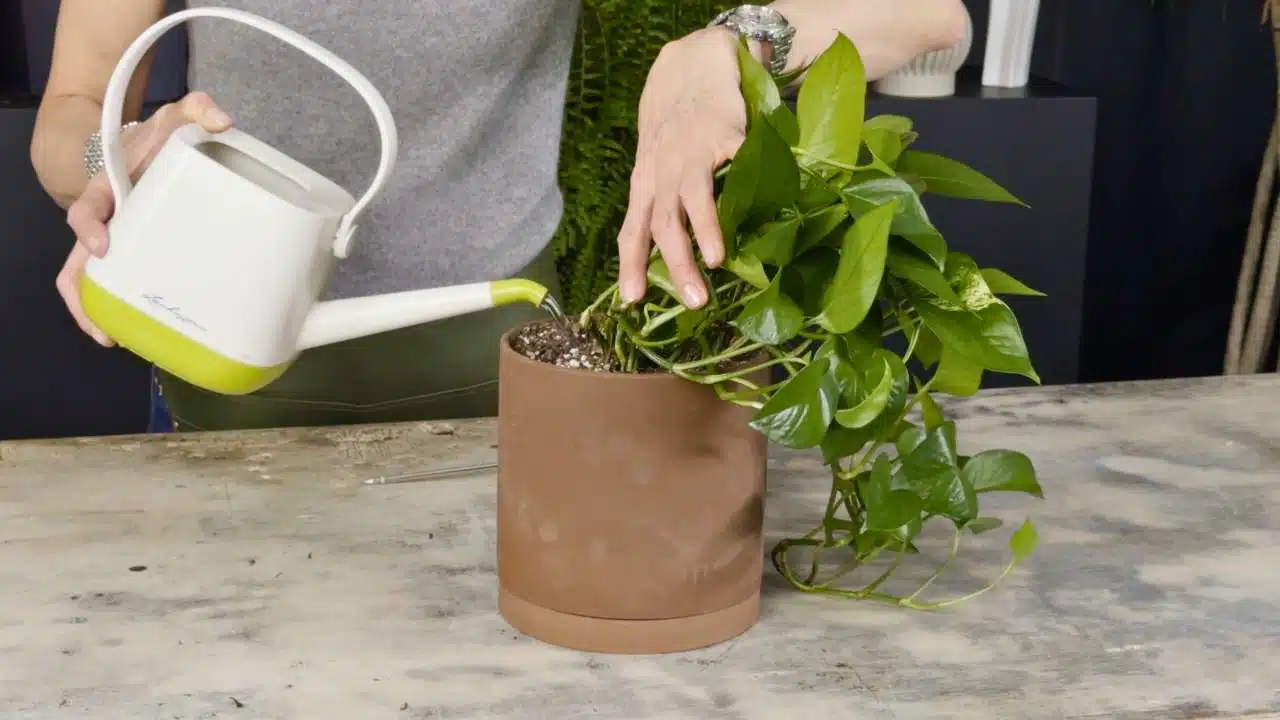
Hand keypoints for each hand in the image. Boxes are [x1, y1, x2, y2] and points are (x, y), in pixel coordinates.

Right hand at [57, 91, 232, 345]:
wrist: (158, 143)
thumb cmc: (163, 135)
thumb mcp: (178, 117)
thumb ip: (197, 110)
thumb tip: (221, 120)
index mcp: (107, 188)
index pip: (85, 208)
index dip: (87, 227)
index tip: (101, 245)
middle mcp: (106, 220)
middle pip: (77, 263)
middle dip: (84, 297)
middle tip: (103, 329)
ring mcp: (119, 240)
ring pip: (92, 280)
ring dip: (99, 311)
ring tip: (117, 340)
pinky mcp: (137, 253)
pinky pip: (121, 282)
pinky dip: (124, 306)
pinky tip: (146, 327)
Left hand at [618, 28, 746, 308]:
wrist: (695, 61)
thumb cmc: (679, 122)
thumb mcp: (662, 160)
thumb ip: (669, 199)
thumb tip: (684, 253)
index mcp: (647, 181)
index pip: (632, 229)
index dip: (630, 264)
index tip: (632, 300)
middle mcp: (662, 169)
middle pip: (661, 222)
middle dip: (675, 264)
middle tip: (694, 301)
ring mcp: (690, 151)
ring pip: (689, 198)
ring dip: (702, 232)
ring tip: (716, 263)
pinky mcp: (722, 134)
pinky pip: (729, 168)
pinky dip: (739, 191)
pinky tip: (752, 216)